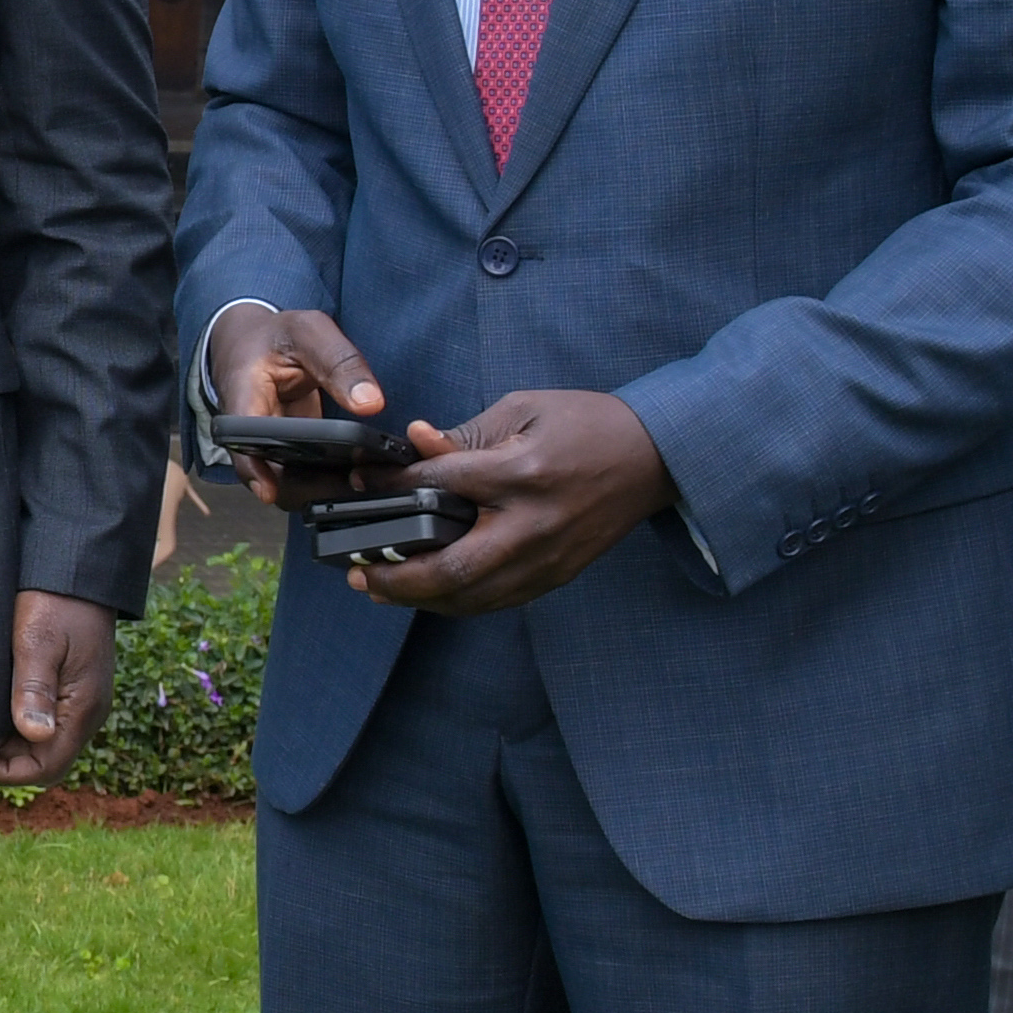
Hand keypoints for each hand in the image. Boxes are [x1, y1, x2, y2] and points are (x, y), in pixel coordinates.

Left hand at [0, 590, 115, 785]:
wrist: (77, 571)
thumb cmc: (56, 602)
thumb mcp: (38, 642)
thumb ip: (34, 688)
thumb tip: (34, 735)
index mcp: (83, 708)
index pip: (47, 768)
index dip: (7, 773)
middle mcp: (86, 713)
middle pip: (44, 761)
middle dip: (5, 762)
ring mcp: (80, 701)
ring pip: (42, 743)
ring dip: (9, 743)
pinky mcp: (71, 688)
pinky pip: (45, 721)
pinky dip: (16, 724)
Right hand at [200, 301, 394, 502]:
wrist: (257, 345)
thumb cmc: (276, 336)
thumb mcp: (309, 332)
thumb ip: (340, 362)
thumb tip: (370, 403)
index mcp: (242, 397)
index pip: (240, 441)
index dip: (253, 470)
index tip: (270, 491)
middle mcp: (250, 434)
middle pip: (270, 477)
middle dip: (310, 488)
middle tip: (356, 482)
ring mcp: (269, 449)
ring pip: (290, 486)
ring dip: (326, 490)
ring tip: (367, 481)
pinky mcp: (289, 456)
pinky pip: (306, 479)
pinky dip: (333, 482)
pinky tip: (364, 476)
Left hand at [355, 389, 675, 614]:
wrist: (653, 457)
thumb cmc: (587, 425)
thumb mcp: (522, 410)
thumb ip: (465, 435)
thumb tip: (415, 442)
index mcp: (522, 473)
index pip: (439, 487)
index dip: (391, 489)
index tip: (360, 487)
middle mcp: (534, 525)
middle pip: (454, 569)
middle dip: (398, 578)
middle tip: (359, 573)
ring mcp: (548, 558)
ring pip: (473, 597)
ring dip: (421, 598)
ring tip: (381, 588)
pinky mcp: (557, 575)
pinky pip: (497, 601)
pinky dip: (457, 602)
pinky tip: (429, 593)